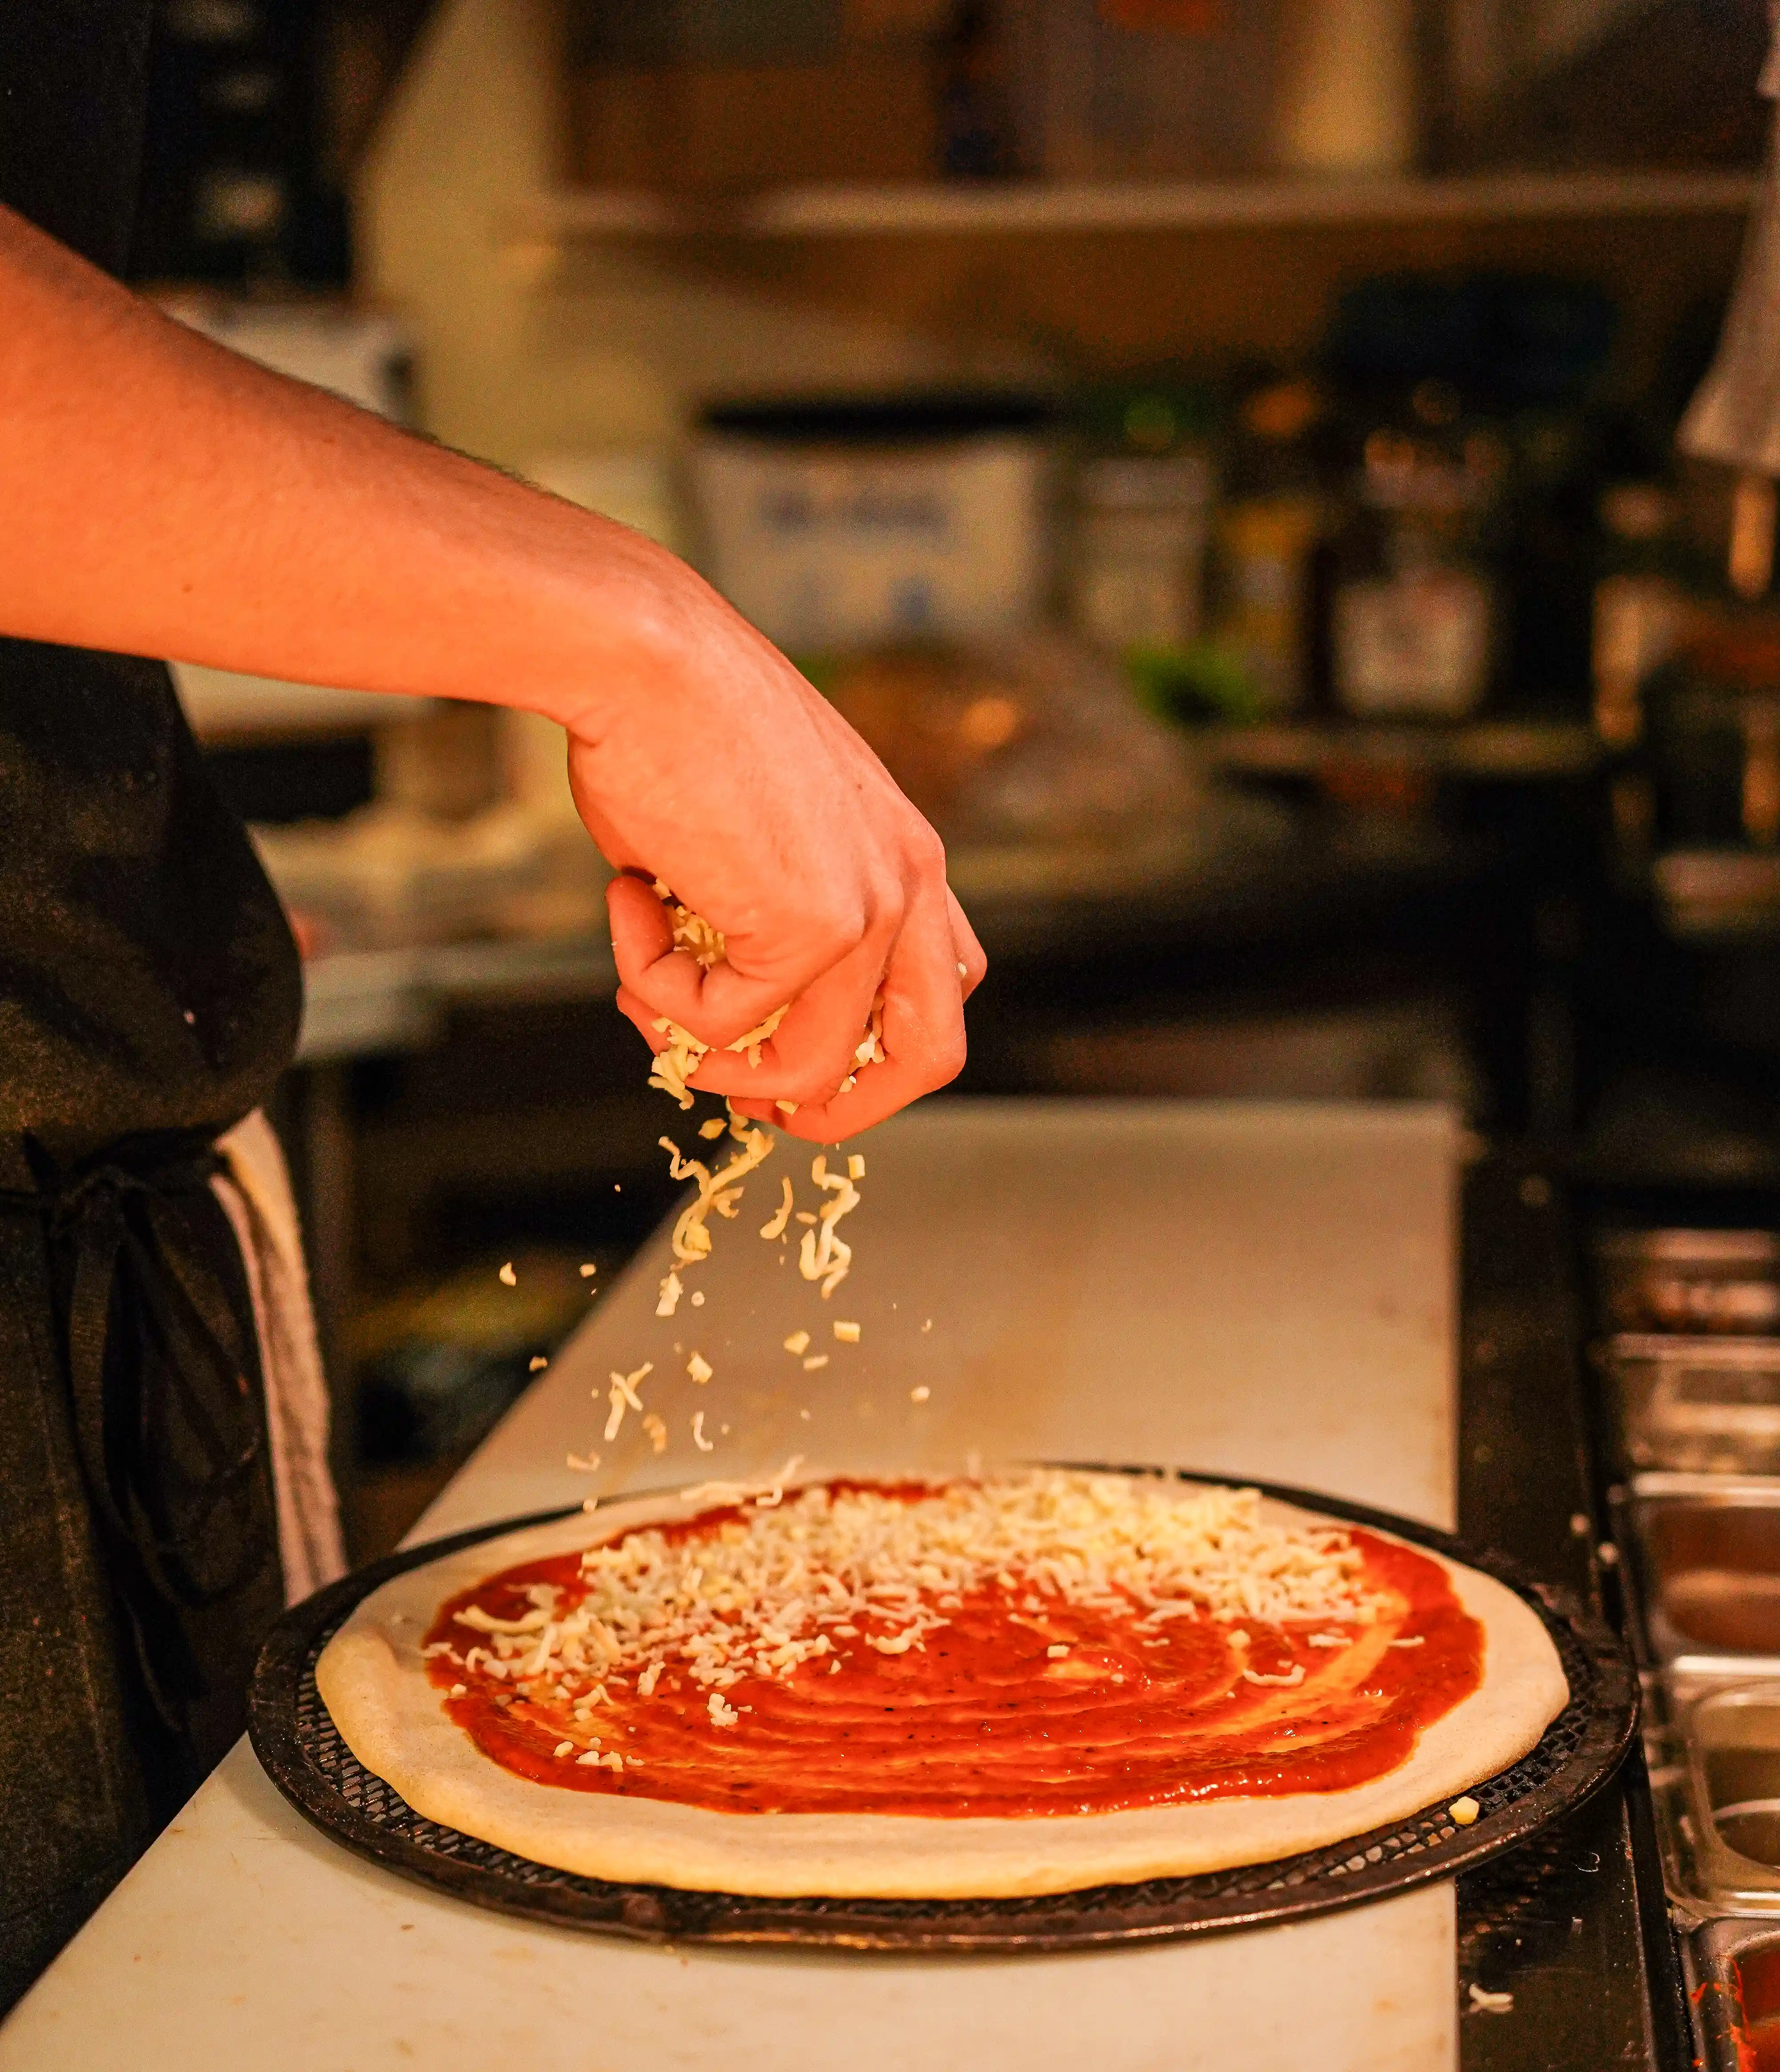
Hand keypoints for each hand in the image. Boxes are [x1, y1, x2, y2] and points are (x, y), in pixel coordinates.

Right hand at [566, 558, 985, 1141]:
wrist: (646, 654)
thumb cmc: (678, 724)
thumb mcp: (755, 834)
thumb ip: (765, 918)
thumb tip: (714, 1009)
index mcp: (907, 856)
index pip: (940, 988)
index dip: (868, 1046)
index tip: (782, 1054)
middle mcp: (911, 883)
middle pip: (930, 1055)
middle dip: (836, 1104)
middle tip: (743, 1096)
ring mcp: (871, 909)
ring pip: (806, 1065)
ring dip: (705, 1051)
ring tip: (638, 987)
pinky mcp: (811, 927)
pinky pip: (721, 1023)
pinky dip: (654, 986)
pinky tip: (624, 902)